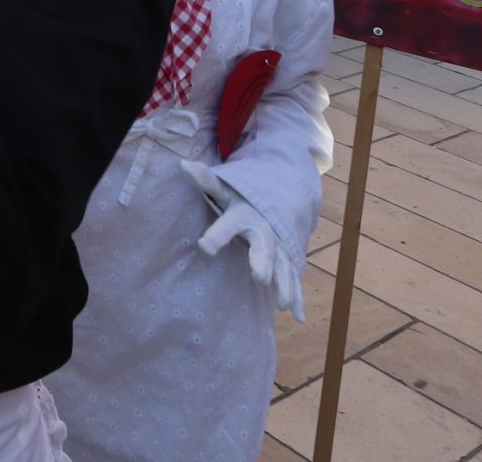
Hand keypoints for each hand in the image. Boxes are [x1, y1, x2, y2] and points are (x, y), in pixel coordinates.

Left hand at [185, 161, 301, 319]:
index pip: (229, 223)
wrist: (274, 199)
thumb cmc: (240, 198)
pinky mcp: (287, 260)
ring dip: (284, 285)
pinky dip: (298, 297)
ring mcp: (278, 246)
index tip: (203, 246)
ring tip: (281, 304)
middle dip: (263, 262)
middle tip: (260, 278)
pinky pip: (293, 279)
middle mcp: (264, 231)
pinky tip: (299, 317)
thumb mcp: (223, 188)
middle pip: (264, 247)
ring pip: (283, 267)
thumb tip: (182, 164)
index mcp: (243, 215)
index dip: (217, 234)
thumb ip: (205, 180)